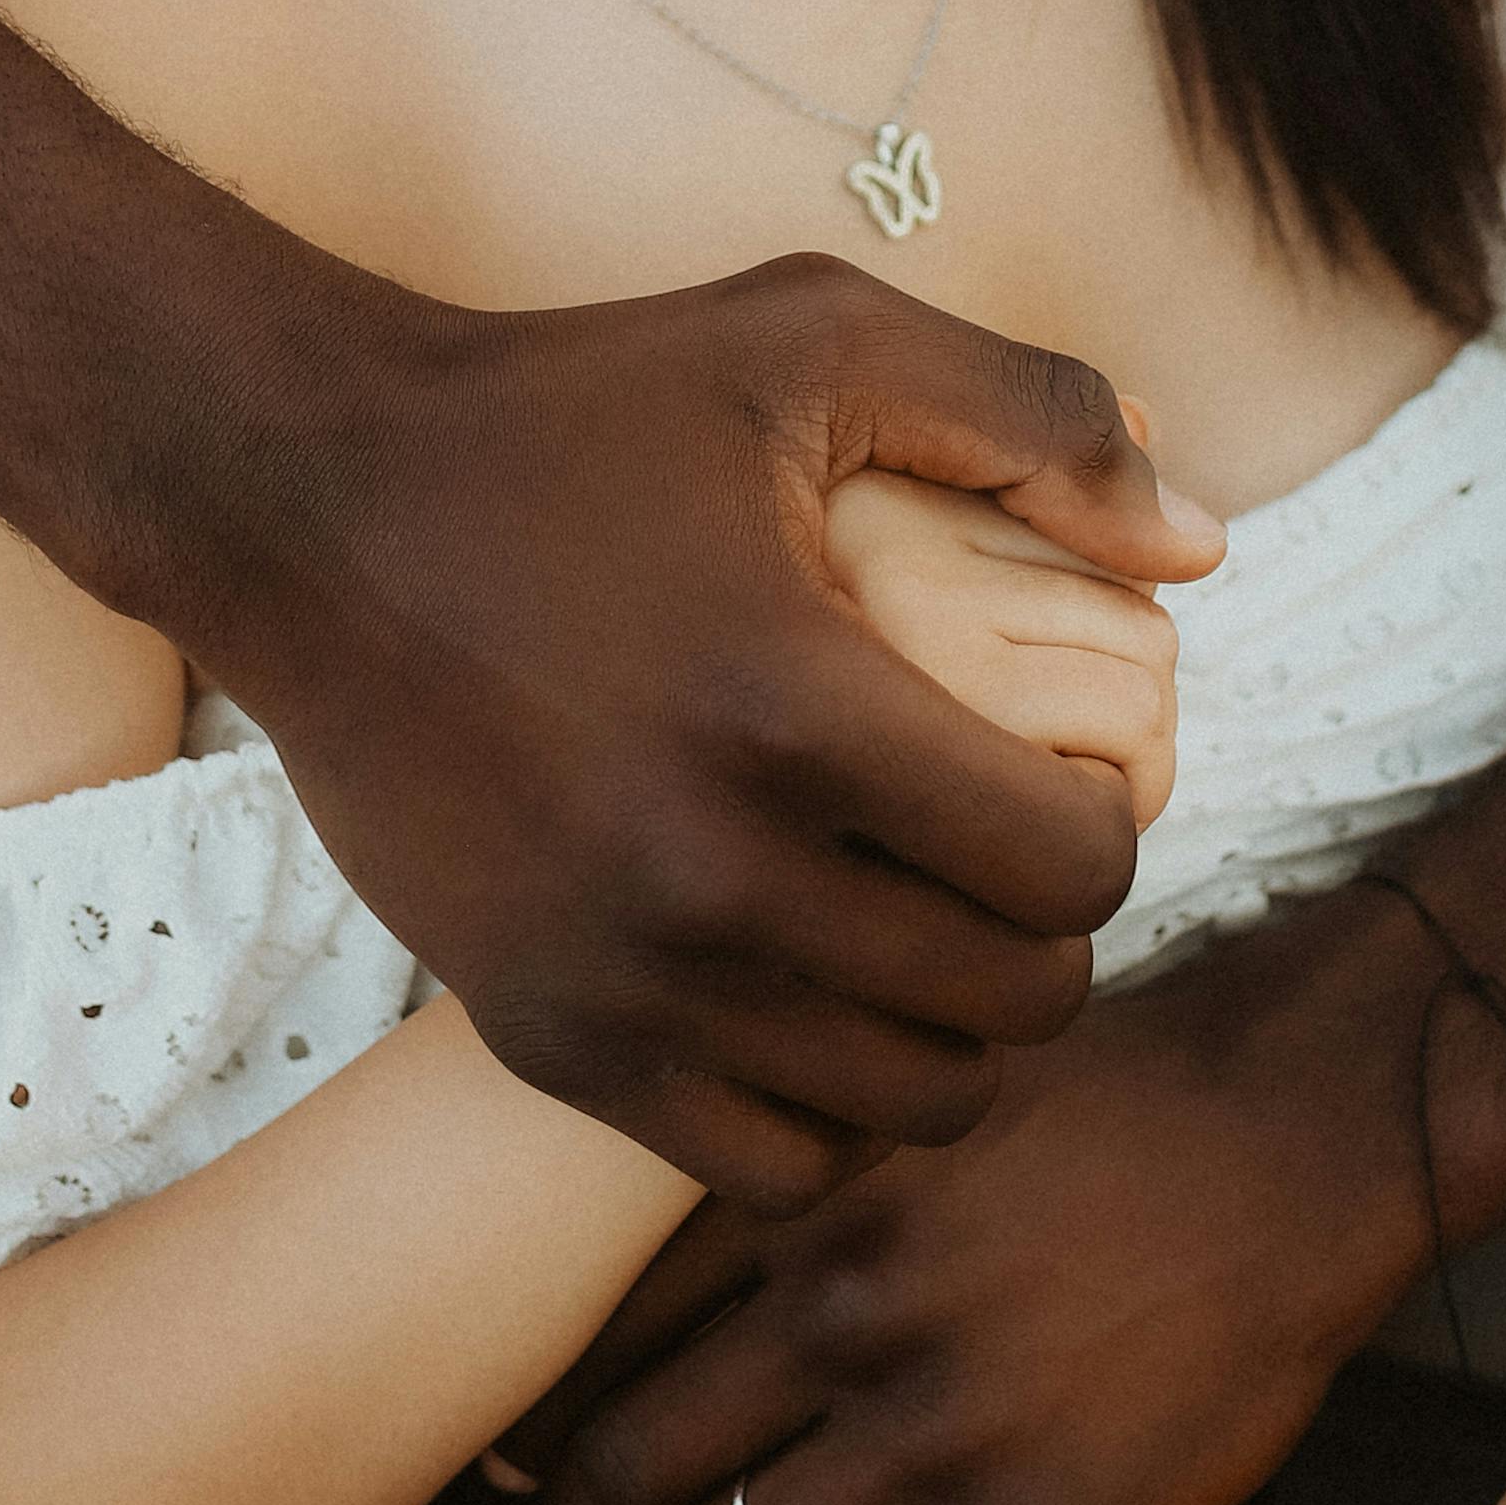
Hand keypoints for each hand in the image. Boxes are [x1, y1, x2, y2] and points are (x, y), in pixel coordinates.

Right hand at [195, 255, 1219, 1210]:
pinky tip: (815, 998)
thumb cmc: (570, 411)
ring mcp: (625, 977)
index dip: (1103, 825)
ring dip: (949, 1031)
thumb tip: (1202, 542)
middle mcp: (715, 874)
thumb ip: (1027, 412)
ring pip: (908, 1108)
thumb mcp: (806, 341)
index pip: (1072, 868)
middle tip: (999, 854)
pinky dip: (828, 1106)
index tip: (1058, 773)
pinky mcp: (546, 1036)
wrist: (304, 507)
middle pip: (1011, 1003)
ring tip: (923, 930)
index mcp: (801, 707)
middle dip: (1044, 932)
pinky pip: (767, 1163)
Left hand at [505, 890, 1444, 1504]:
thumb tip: (638, 1288)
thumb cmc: (1100, 1106)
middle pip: (629, 1465)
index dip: (549, 1401)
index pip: (602, 1333)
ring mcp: (933, 1436)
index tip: (529, 1434)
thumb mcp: (908, 1100)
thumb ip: (784, 1183)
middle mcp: (844, 1314)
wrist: (1288, 1139)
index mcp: (801, 1198)